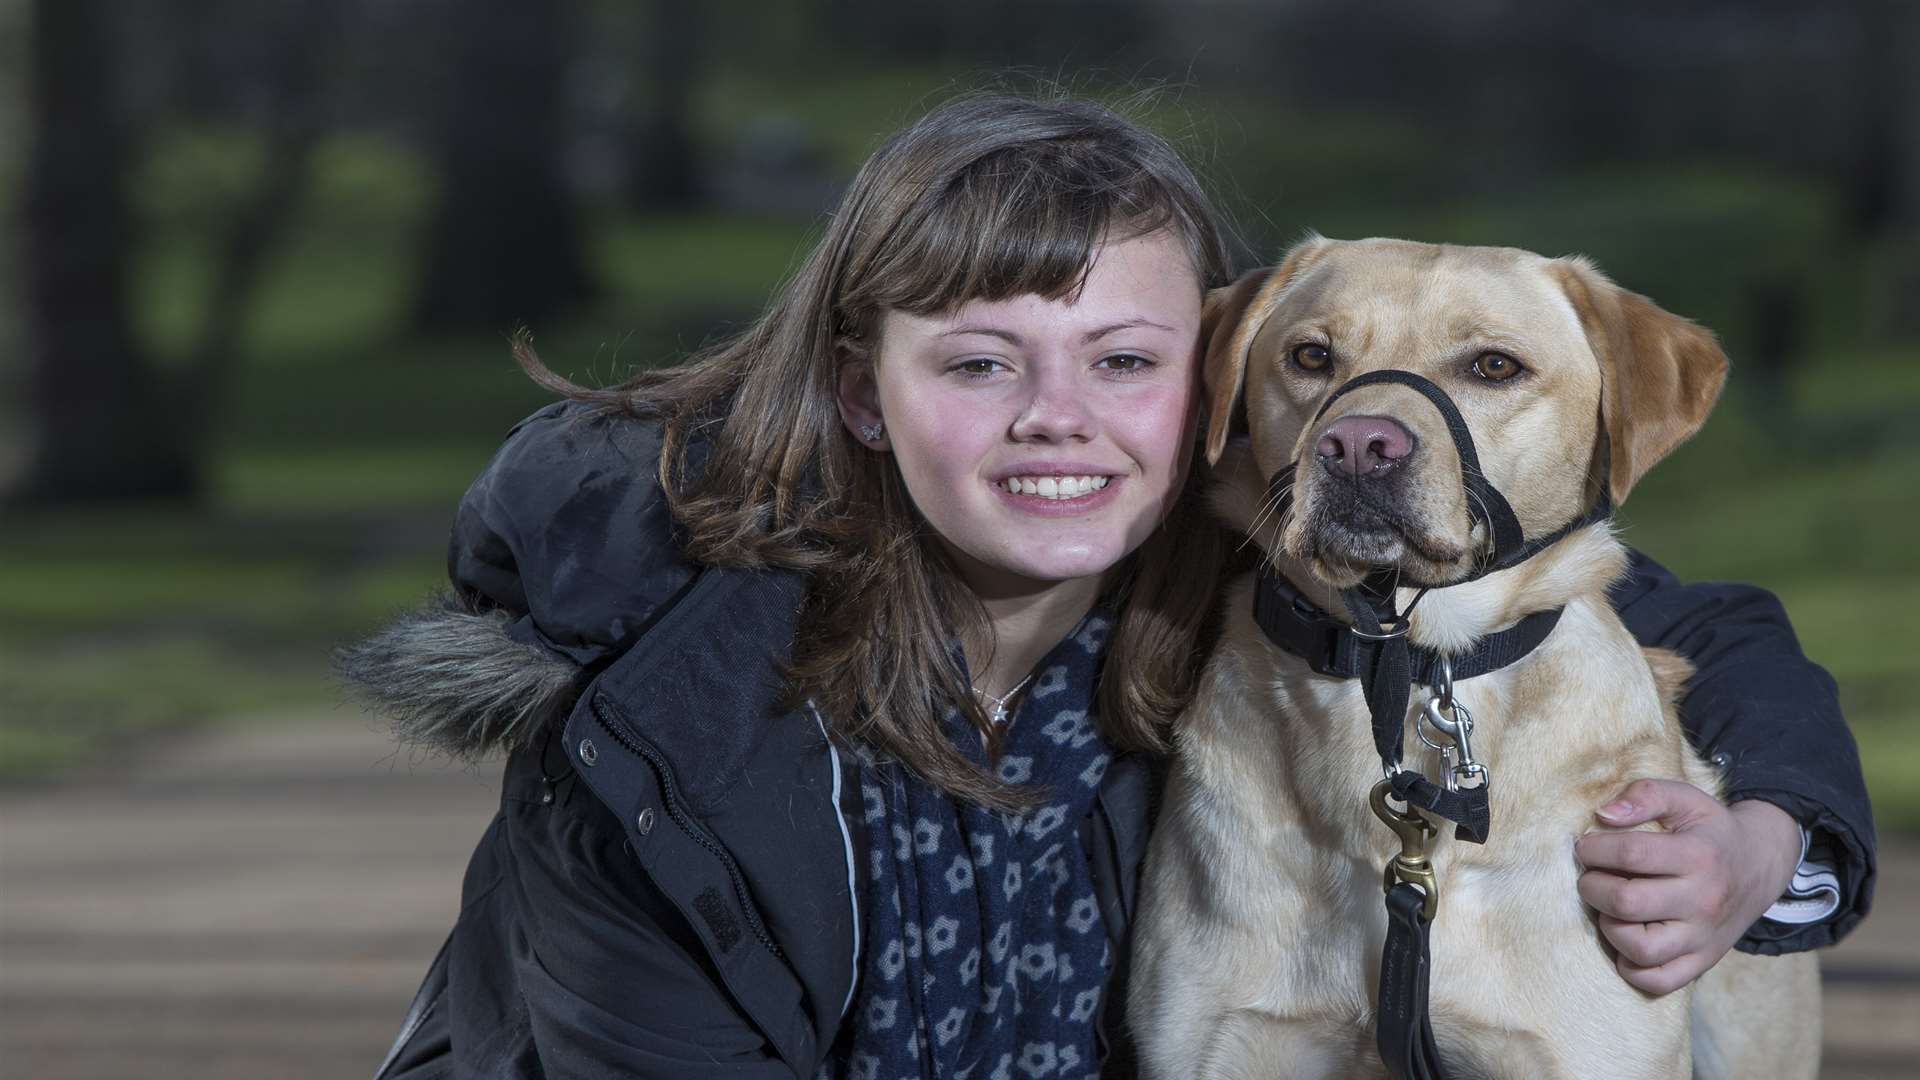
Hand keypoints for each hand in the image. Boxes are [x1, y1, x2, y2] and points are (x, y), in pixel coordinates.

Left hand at [1573, 779, 1800, 994]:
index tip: (1585, 847)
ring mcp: (1703, 937)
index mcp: (1698, 856)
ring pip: (1640, 949)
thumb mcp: (1685, 799)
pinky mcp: (1702, 961)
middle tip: (1591, 877)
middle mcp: (1703, 901)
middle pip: (1627, 902)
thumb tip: (1603, 815)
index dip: (1594, 849)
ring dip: (1608, 927)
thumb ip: (1645, 795)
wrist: (1760, 867)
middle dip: (1593, 886)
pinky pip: (1657, 980)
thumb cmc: (1710, 831)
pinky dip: (1629, 966)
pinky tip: (1624, 938)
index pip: (1631, 854)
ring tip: (1609, 908)